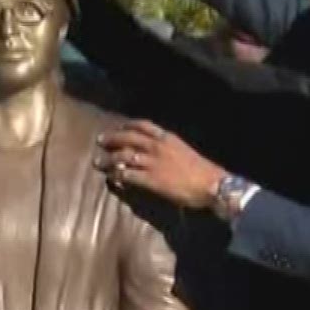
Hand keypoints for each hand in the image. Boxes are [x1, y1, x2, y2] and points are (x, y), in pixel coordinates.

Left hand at [96, 120, 227, 210]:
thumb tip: (156, 152)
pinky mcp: (149, 179)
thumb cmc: (203, 171)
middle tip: (100, 141)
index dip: (127, 126)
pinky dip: (116, 175)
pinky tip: (111, 178)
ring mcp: (152, 163)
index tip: (118, 127)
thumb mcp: (184, 151)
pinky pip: (127, 175)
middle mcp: (157, 147)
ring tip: (98, 162)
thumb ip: (169, 149)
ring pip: (123, 156)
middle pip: (127, 138)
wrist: (211, 184)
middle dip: (111, 138)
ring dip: (108, 159)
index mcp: (167, 138)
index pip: (143, 125)